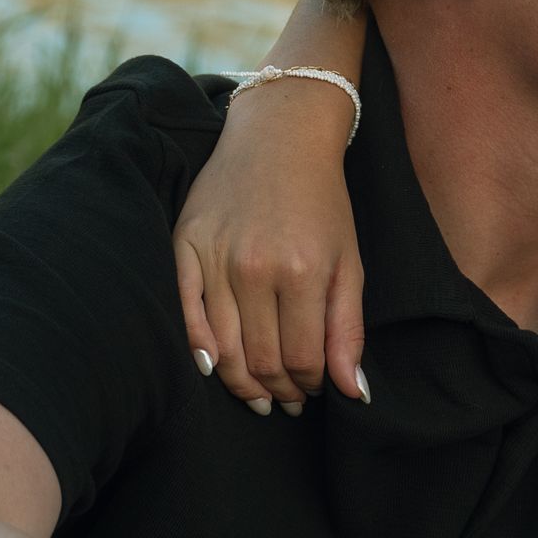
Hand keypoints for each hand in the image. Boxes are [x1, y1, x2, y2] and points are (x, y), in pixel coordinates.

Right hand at [174, 81, 367, 414]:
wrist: (278, 138)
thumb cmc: (321, 203)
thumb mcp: (349, 262)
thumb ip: (348, 330)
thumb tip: (353, 394)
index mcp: (303, 272)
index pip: (302, 359)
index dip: (310, 385)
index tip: (314, 388)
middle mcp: (255, 268)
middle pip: (261, 360)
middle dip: (278, 390)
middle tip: (287, 398)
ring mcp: (215, 257)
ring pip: (223, 349)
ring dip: (242, 382)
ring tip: (258, 392)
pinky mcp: (184, 246)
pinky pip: (186, 315)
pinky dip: (200, 350)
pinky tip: (215, 368)